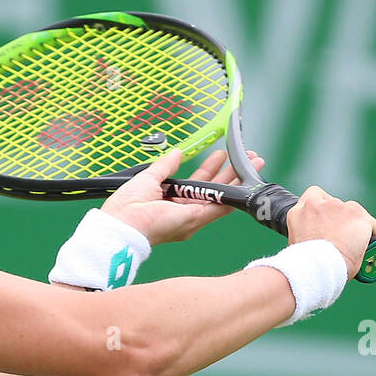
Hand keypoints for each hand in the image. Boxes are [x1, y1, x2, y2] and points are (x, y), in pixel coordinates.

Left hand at [99, 145, 265, 245]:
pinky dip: (233, 192)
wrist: (123, 223)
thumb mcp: (149, 177)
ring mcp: (191, 217)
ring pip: (220, 196)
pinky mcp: (195, 220)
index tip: (220, 155)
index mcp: (171, 203)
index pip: (196, 184)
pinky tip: (245, 180)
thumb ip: (166, 166)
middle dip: (231, 173)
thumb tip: (178, 153)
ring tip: (252, 163)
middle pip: (212, 190)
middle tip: (246, 158)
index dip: (210, 169)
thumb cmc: (127, 205)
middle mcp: (184, 213)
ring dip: (237, 179)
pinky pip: (219, 206)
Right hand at [286, 186, 375, 280]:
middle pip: (336, 205)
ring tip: (356, 246)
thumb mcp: (298, 244)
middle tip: (341, 239)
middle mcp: (319, 204)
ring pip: (354, 213)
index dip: (321, 209)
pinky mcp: (358, 215)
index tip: (324, 221)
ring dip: (355, 226)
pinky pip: (373, 226)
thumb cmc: (304, 265)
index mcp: (300, 212)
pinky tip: (374, 247)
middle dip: (339, 220)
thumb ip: (308, 234)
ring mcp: (340, 207)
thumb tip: (320, 243)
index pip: (313, 196)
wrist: (315, 267)